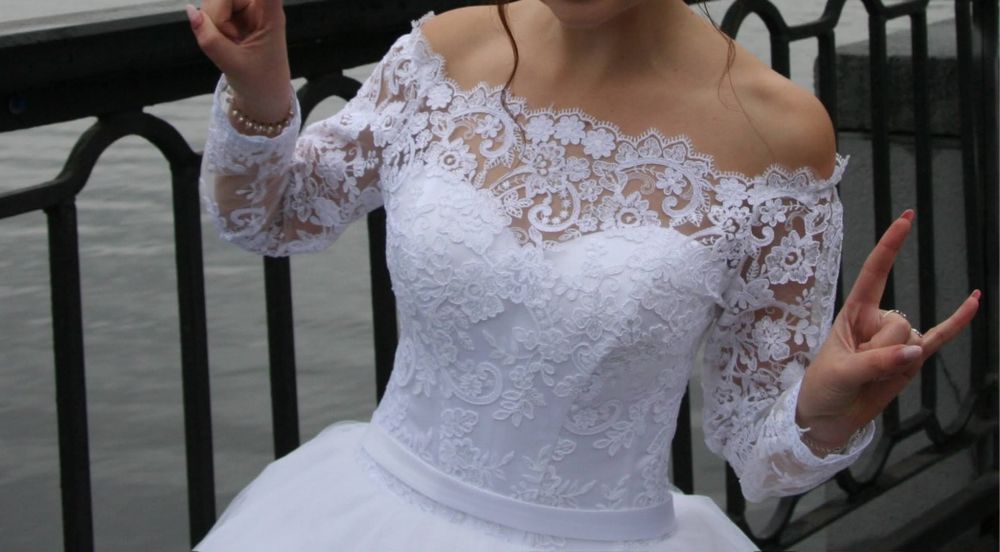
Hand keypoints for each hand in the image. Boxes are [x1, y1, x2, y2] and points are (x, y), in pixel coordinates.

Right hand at [186, 1, 291, 121]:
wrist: (264, 102)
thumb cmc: (259, 83)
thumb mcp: (232, 63)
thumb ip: (209, 37)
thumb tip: (188, 11)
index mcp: (270, 15)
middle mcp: (260, 8)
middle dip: (217, 13)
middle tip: (229, 38)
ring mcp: (246, 11)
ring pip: (214, 1)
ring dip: (214, 22)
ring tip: (230, 44)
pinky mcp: (235, 18)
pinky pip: (212, 12)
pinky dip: (212, 26)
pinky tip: (226, 41)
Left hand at [796, 209, 980, 451]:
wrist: (828, 418)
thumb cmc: (825, 388)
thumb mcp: (841, 373)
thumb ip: (877, 363)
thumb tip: (915, 352)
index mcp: (853, 313)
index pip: (874, 273)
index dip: (889, 246)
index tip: (906, 218)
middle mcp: (878, 320)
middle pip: (899, 323)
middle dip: (881, 350)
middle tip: (857, 368)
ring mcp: (897, 339)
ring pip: (913, 341)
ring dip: (893, 364)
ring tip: (869, 377)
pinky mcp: (912, 360)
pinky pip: (940, 337)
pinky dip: (958, 322)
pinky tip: (974, 300)